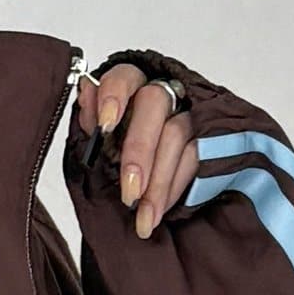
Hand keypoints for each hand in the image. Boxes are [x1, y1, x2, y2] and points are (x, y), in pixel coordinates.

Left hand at [74, 61, 196, 237]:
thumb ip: (93, 118)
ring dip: (158, 182)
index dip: (114, 97)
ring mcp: (187, 112)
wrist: (160, 179)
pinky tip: (159, 210)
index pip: (123, 77)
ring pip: (176, 134)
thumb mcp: (104, 141)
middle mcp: (160, 92)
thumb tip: (85, 91)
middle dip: (139, 151)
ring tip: (144, 216)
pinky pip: (193, 157)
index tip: (105, 126)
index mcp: (130, 87)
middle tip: (129, 193)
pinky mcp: (208, 136)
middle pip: (154, 103)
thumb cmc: (126, 154)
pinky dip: (174, 188)